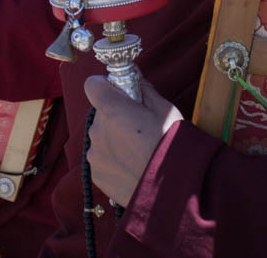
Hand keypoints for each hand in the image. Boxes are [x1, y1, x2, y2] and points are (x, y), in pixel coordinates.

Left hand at [84, 74, 183, 205]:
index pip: (93, 85)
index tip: (120, 93)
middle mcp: (97, 131)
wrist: (173, 191)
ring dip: (114, 139)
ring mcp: (95, 154)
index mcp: (112, 110)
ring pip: (101, 137)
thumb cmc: (172, 146)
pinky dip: (113, 159)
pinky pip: (102, 158)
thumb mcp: (165, 110)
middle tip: (140, 127)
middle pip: (100, 113)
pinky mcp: (96, 175)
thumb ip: (144, 89)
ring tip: (139, 152)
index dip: (105, 86)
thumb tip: (134, 76)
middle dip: (116, 115)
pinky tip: (134, 166)